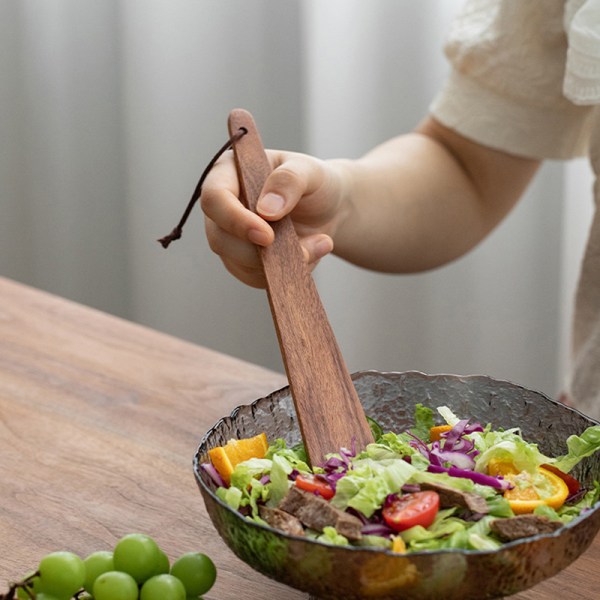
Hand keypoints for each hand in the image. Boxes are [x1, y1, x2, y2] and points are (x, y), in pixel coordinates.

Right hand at [201, 149, 345, 287]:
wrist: (329, 209)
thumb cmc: (314, 182)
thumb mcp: (309, 170)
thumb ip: (288, 180)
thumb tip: (266, 210)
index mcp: (228, 173)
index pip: (214, 199)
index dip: (235, 220)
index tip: (267, 236)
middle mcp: (222, 207)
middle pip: (220, 238)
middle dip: (259, 252)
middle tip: (303, 251)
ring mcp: (230, 237)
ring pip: (238, 263)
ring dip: (279, 262)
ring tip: (320, 244)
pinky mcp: (243, 261)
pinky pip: (255, 277)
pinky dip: (284, 272)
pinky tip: (311, 254)